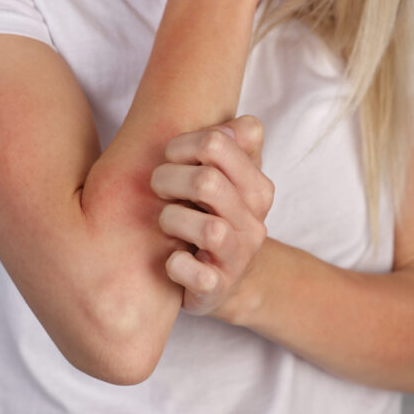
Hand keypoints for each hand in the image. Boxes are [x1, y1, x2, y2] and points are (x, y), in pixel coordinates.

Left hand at [149, 115, 273, 317]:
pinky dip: (177, 265)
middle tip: (157, 187)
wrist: (222, 282)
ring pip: (209, 229)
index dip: (183, 143)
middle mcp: (253, 221)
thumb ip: (232, 144)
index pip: (219, 142)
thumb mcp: (226, 179)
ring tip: (164, 221)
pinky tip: (170, 258)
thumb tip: (236, 124)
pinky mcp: (217, 289)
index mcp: (256, 187)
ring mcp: (237, 257)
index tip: (169, 156)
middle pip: (207, 181)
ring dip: (172, 220)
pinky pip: (197, 274)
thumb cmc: (212, 218)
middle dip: (168, 179)